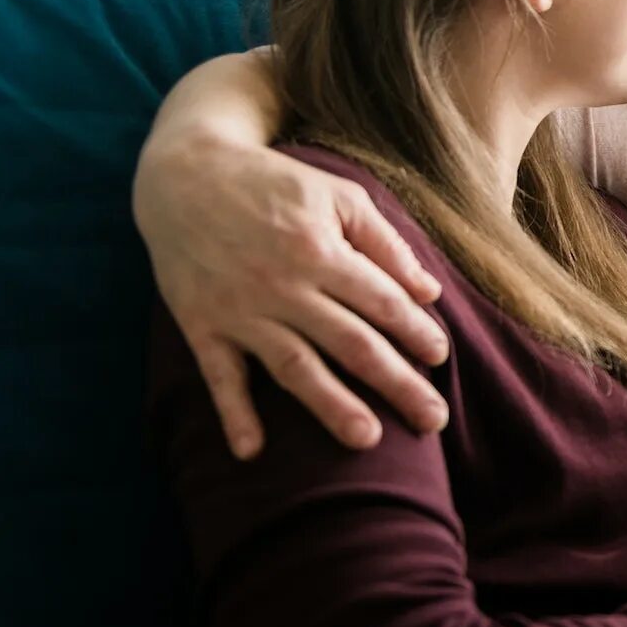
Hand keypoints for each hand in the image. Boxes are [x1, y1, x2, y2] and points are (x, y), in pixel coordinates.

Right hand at [135, 132, 450, 458]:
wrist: (184, 175)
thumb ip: (385, 243)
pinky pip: (219, 376)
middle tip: (432, 420)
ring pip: (294, 366)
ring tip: (367, 441)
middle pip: (350, 342)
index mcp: (320, 250)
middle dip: (396, 382)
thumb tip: (429, 291)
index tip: (441, 358)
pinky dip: (232, 413)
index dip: (415, 331)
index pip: (381, 302)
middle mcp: (282, 285)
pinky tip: (252, 450)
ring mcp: (240, 310)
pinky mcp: (201, 324)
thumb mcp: (337, 195)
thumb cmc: (274, 184)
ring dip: (331, 406)